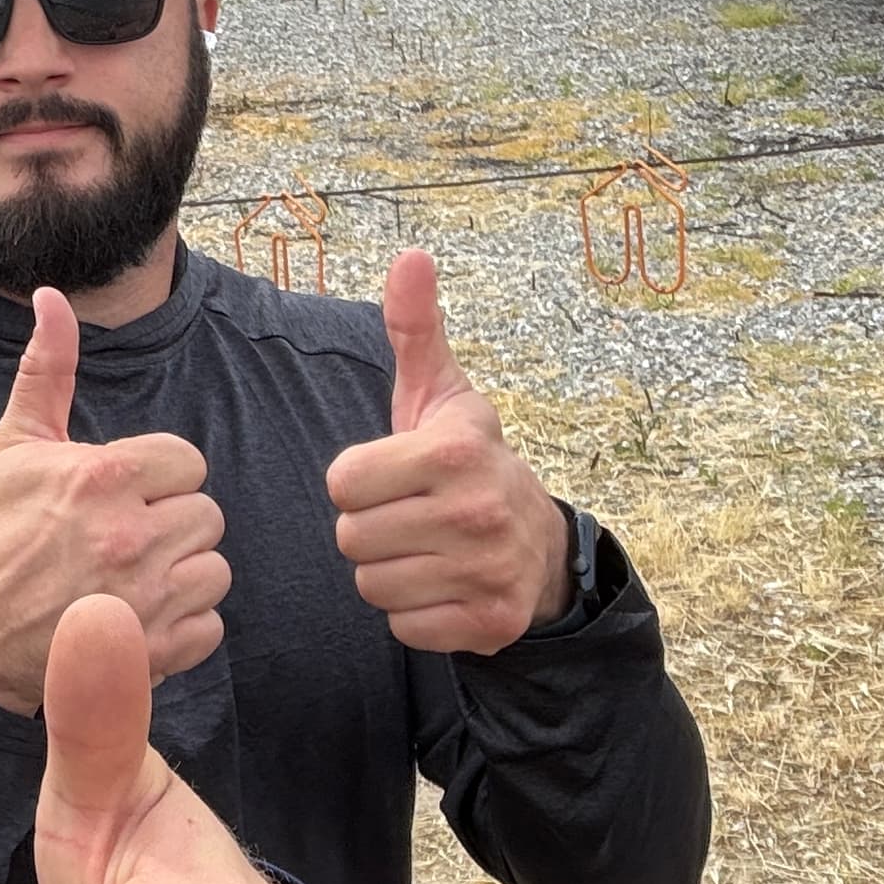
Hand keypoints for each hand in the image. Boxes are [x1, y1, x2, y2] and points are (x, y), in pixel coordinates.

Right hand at [0, 288, 229, 714]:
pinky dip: (184, 627)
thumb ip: (47, 369)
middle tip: (126, 539)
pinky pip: (211, 625)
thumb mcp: (16, 445)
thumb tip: (51, 296)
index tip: (124, 495)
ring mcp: (146, 596)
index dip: (160, 478)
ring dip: (183, 575)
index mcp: (104, 476)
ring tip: (136, 578)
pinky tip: (142, 617)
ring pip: (216, 569)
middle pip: (207, 515)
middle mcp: (131, 534)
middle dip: (172, 525)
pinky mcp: (156, 650)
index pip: (188, 461)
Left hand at [324, 249, 574, 654]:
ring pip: (372, 586)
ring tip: (426, 548)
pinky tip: (443, 585)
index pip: (343, 482)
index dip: (358, 480)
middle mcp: (476, 511)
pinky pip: (403, 627)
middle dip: (370, 529)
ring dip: (389, 572)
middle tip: (410, 515)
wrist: (540, 542)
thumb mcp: (440, 392)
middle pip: (352, 539)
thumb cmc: (467, 460)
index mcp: (454, 451)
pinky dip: (415, 613)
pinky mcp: (491, 622)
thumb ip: (415, 326)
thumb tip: (411, 256)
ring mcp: (488, 571)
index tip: (393, 475)